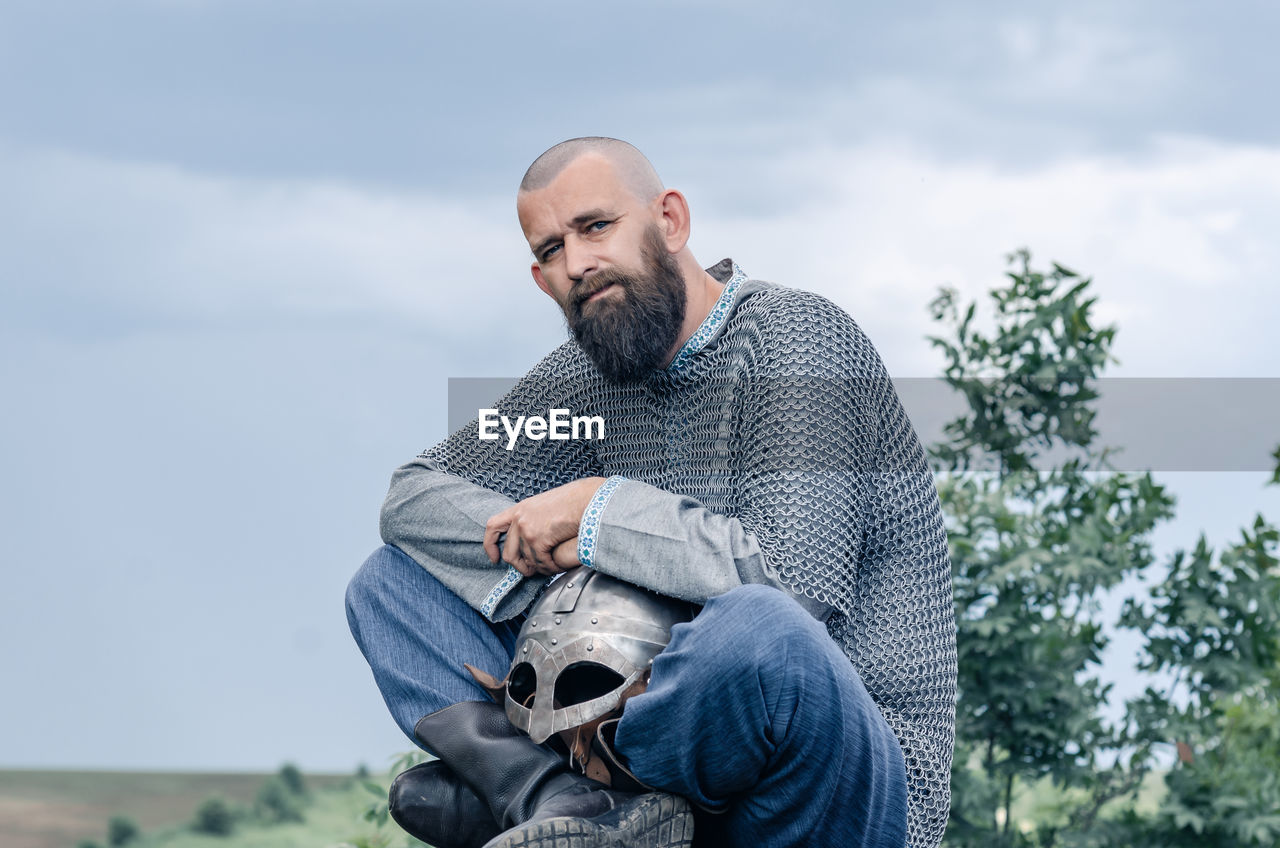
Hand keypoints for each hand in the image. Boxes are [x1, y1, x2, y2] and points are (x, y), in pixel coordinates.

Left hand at [484, 478, 604, 575]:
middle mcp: (519, 518)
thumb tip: (532, 540)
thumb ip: (533, 520)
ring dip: (540, 568)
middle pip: (509, 552)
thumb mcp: (545, 507)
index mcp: (519, 509)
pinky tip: (557, 567)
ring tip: (551, 567)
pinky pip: (541, 562)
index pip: (492, 526)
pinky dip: (550, 568)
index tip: (494, 558)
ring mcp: (527, 529)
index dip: (490, 545)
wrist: (585, 500)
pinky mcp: (538, 538)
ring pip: (528, 560)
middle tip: (530, 572)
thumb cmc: (573, 502)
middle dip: (519, 567)